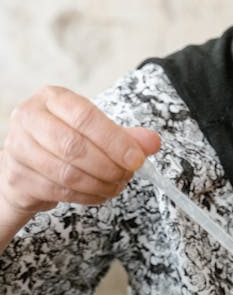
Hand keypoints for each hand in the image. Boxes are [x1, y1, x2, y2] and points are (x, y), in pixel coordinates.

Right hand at [0, 85, 160, 225]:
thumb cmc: (62, 139)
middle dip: (109, 166)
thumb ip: (123, 135)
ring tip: (116, 185)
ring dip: (100, 184)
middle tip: (128, 175)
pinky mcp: (18, 177)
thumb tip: (152, 142)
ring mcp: (18, 148)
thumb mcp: (93, 129)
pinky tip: (100, 193)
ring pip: (67, 173)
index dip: (115, 141)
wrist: (26, 163)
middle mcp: (29, 118)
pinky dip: (87, 196)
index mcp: (52, 97)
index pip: (86, 117)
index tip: (137, 159)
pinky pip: (60, 191)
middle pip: (74, 146)